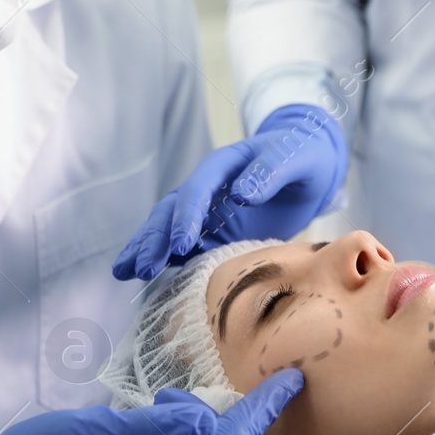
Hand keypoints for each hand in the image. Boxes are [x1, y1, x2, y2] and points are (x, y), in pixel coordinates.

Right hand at [113, 105, 347, 280]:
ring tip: (124, 272)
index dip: (186, 216)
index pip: (197, 190)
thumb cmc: (302, 156)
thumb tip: (242, 194)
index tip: (180, 244)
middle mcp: (206, 188)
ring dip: (146, 248)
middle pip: (171, 210)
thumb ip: (270, 171)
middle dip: (155, 239)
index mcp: (222, 165)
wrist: (310, 166)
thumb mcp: (294, 158)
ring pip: (166, 228)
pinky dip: (162, 260)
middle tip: (144, 268)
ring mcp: (206, 211)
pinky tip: (142, 277)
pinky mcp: (211, 231)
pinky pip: (182, 246)